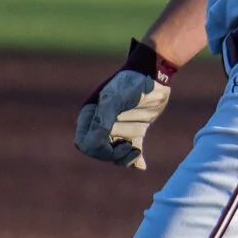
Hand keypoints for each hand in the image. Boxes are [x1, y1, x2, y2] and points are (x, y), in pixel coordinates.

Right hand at [75, 40, 176, 170]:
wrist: (153, 74)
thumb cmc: (131, 83)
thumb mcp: (115, 98)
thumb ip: (103, 119)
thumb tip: (95, 142)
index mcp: (91, 116)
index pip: (84, 143)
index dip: (96, 150)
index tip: (113, 144)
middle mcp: (101, 124)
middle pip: (98, 152)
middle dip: (111, 155)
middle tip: (128, 147)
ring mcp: (118, 129)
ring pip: (114, 155)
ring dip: (124, 158)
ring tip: (136, 151)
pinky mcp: (134, 133)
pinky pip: (130, 152)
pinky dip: (135, 160)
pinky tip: (142, 164)